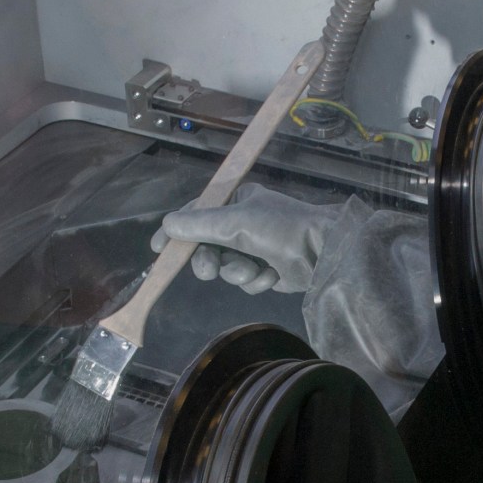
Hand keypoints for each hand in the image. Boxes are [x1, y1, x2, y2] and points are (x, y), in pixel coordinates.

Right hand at [149, 182, 343, 294]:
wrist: (323, 253)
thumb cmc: (280, 228)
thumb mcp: (236, 222)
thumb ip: (199, 224)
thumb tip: (167, 225)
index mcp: (238, 202)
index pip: (197, 214)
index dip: (177, 232)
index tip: (158, 250)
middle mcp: (245, 223)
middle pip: (208, 246)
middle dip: (209, 260)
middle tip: (209, 271)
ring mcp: (257, 248)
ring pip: (227, 267)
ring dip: (238, 271)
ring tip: (255, 269)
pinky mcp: (268, 270)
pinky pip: (247, 280)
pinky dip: (257, 280)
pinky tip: (272, 275)